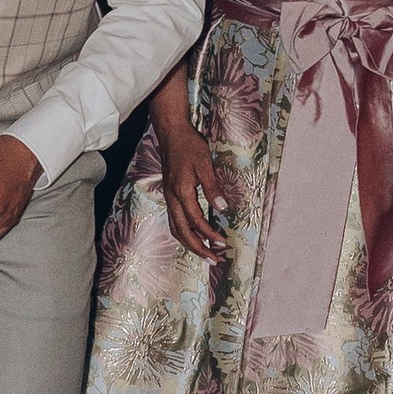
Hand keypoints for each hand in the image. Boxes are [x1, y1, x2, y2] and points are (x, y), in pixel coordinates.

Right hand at [156, 120, 227, 263]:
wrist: (171, 133)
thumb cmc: (189, 146)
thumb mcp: (205, 164)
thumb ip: (212, 188)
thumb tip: (223, 208)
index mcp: (181, 191)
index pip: (195, 221)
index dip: (209, 234)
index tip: (222, 243)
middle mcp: (172, 198)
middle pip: (182, 231)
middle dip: (198, 248)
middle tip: (213, 259)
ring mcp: (169, 197)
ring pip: (176, 228)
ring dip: (190, 243)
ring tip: (205, 253)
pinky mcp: (169, 195)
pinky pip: (174, 220)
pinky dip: (183, 232)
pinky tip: (193, 235)